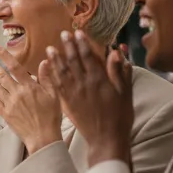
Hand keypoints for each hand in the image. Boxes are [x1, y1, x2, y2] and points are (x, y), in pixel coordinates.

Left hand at [0, 46, 62, 154]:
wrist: (43, 137)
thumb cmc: (52, 116)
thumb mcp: (54, 95)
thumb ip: (47, 77)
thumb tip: (45, 60)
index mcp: (29, 87)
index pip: (15, 67)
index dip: (5, 56)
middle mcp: (17, 93)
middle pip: (2, 76)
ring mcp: (10, 104)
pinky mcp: (5, 114)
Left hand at [41, 31, 133, 166]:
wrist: (106, 139)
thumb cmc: (120, 117)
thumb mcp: (125, 94)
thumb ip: (120, 72)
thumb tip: (116, 53)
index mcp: (99, 80)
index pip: (88, 57)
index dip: (82, 44)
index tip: (77, 33)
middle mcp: (83, 84)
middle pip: (73, 61)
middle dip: (67, 46)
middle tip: (63, 34)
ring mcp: (73, 94)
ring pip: (61, 72)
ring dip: (55, 59)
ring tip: (50, 48)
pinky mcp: (66, 104)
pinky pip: (56, 86)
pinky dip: (51, 75)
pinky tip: (47, 69)